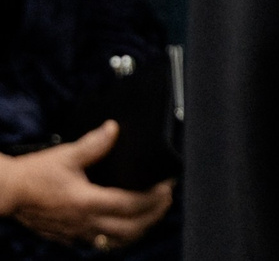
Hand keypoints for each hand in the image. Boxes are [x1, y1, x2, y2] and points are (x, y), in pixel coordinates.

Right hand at [0, 122, 173, 249]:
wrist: (6, 194)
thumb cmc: (34, 175)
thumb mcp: (66, 155)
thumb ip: (94, 144)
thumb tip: (114, 129)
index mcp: (88, 202)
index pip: (132, 205)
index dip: (154, 197)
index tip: (168, 186)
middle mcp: (84, 222)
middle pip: (130, 228)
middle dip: (153, 215)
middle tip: (165, 200)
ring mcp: (76, 233)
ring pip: (115, 241)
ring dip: (138, 230)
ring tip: (151, 215)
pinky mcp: (67, 237)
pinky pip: (98, 243)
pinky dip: (116, 237)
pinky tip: (121, 227)